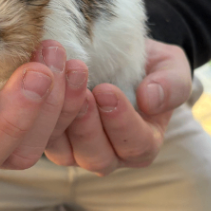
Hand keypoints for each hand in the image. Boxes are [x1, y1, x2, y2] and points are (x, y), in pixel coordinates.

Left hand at [43, 39, 192, 173]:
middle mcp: (109, 155)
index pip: (136, 145)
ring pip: (65, 153)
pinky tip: (39, 85)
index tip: (107, 91)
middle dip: (88, 125)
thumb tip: (151, 100)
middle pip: (98, 157)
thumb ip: (172, 83)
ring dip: (60, 121)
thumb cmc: (146, 65)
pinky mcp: (49, 138)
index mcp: (142, 143)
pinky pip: (41, 138)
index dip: (121, 122)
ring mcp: (75, 151)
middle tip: (81, 93)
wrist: (114, 53)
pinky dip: (38, 115)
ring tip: (57, 86)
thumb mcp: (170, 66)